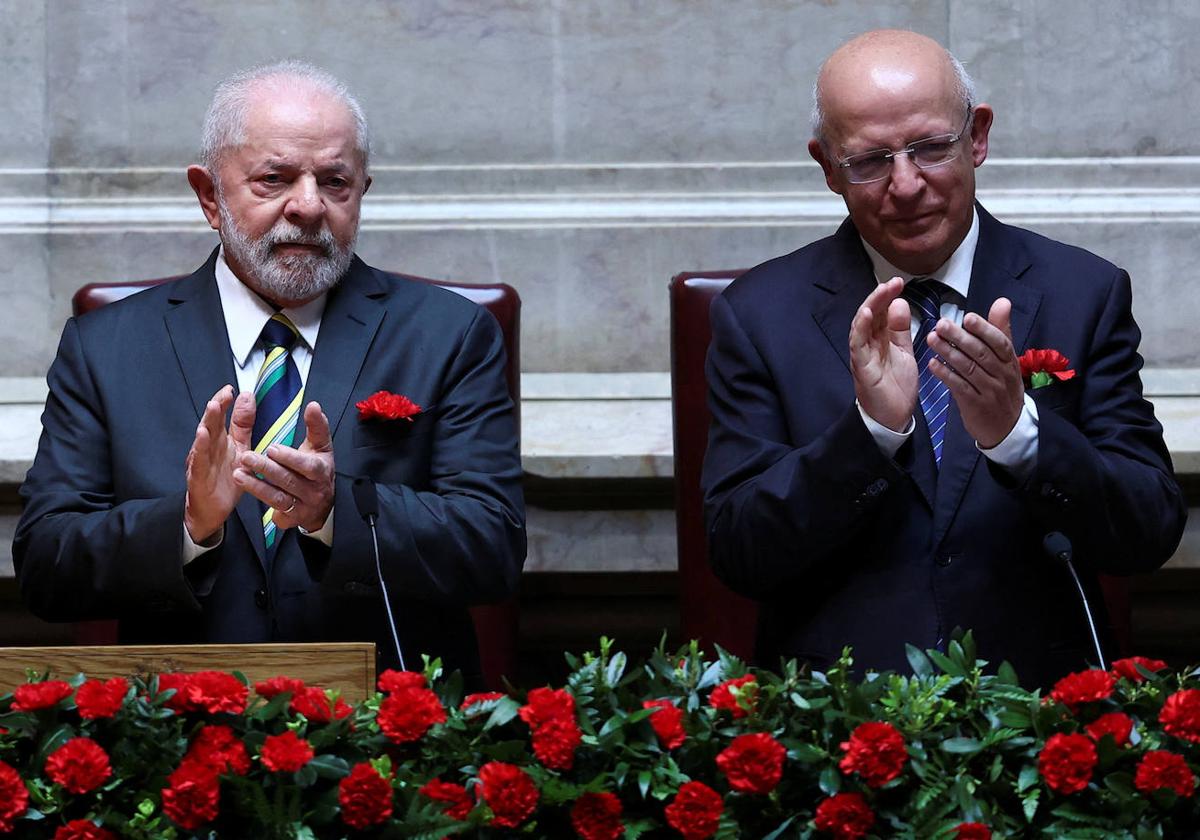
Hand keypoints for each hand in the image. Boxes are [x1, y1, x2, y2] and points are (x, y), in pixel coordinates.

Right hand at [184, 386, 254, 543]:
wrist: (213, 510)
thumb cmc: (226, 478)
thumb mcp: (240, 449)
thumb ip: (243, 424)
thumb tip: (247, 396)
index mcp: (220, 440)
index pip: (221, 417)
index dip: (224, 402)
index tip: (231, 389)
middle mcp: (208, 448)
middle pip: (211, 424)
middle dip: (216, 408)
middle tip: (223, 395)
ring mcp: (201, 461)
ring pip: (203, 439)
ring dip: (207, 422)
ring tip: (213, 406)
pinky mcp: (198, 476)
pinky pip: (199, 460)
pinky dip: (200, 447)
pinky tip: (202, 435)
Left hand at [234, 401, 334, 532]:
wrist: (324, 505)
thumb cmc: (318, 469)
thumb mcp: (321, 447)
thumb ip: (317, 426)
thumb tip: (313, 405)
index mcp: (322, 471)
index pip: (308, 466)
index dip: (290, 458)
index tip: (272, 448)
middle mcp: (314, 491)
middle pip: (288, 480)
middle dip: (266, 469)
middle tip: (246, 457)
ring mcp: (303, 506)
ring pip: (278, 497)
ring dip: (256, 485)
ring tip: (238, 473)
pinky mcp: (291, 518)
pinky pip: (273, 510)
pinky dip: (259, 499)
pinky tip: (245, 488)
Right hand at [849, 277, 917, 431]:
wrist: (893, 418)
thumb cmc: (896, 387)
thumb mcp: (904, 352)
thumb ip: (901, 330)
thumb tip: (900, 303)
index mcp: (880, 340)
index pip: (882, 312)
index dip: (888, 296)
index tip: (899, 282)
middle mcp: (868, 344)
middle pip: (871, 314)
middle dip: (881, 296)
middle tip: (894, 282)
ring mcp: (862, 354)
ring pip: (862, 325)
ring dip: (871, 306)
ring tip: (882, 290)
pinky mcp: (861, 366)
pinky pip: (857, 344)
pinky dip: (860, 327)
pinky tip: (867, 314)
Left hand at [926, 297, 1024, 447]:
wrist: (1006, 428)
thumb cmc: (1002, 387)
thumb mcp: (1006, 360)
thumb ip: (1000, 330)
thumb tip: (1002, 302)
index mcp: (1009, 361)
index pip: (1000, 342)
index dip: (984, 329)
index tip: (967, 316)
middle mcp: (1002, 375)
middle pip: (981, 353)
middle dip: (960, 338)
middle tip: (941, 324)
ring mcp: (989, 391)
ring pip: (968, 369)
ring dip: (948, 353)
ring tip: (931, 339)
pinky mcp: (976, 405)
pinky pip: (959, 387)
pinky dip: (946, 375)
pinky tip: (932, 364)